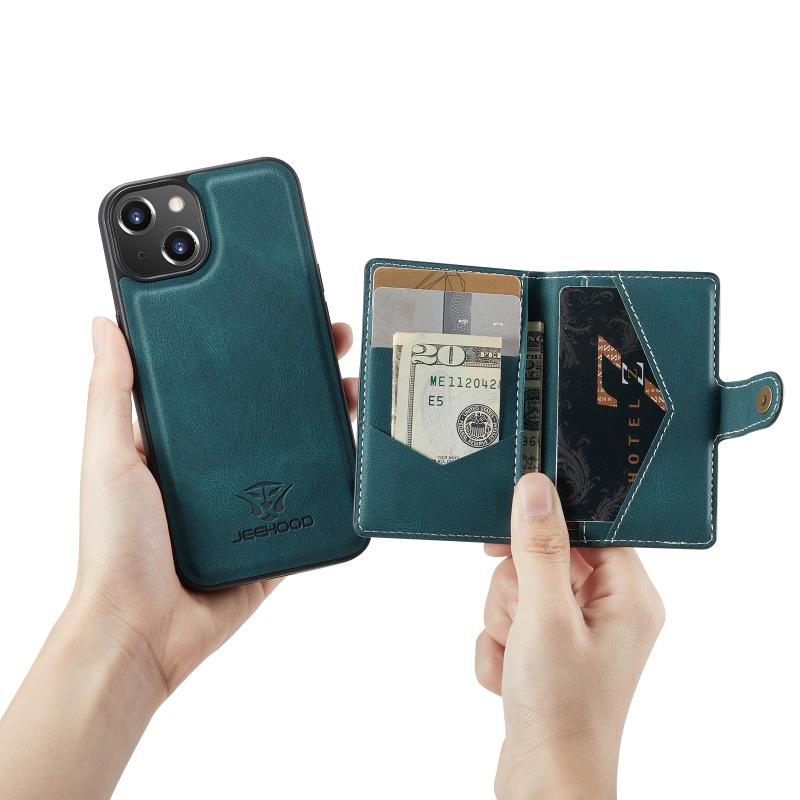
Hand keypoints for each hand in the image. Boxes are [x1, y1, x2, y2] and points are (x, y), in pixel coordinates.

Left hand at [75, 316, 358, 698]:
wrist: (146, 632)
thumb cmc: (116, 548)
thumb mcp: (109, 458)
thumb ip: (110, 394)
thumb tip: (103, 322)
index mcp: (181, 441)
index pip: (222, 380)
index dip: (250, 344)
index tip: (276, 311)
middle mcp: (218, 466)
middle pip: (270, 407)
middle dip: (305, 370)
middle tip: (334, 339)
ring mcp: (253, 501)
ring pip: (300, 448)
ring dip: (330, 415)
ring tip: (356, 385)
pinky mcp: (278, 535)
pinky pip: (315, 500)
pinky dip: (338, 477)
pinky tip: (358, 447)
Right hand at [475, 473, 664, 799]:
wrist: (543, 785)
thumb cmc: (563, 713)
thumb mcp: (546, 616)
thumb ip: (540, 547)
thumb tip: (536, 489)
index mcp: (627, 596)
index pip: (588, 526)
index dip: (546, 523)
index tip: (511, 531)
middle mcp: (606, 611)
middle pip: (545, 557)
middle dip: (517, 589)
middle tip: (523, 620)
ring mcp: (575, 634)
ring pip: (519, 589)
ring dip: (503, 621)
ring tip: (517, 657)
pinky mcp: (549, 653)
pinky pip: (508, 622)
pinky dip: (499, 646)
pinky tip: (512, 676)